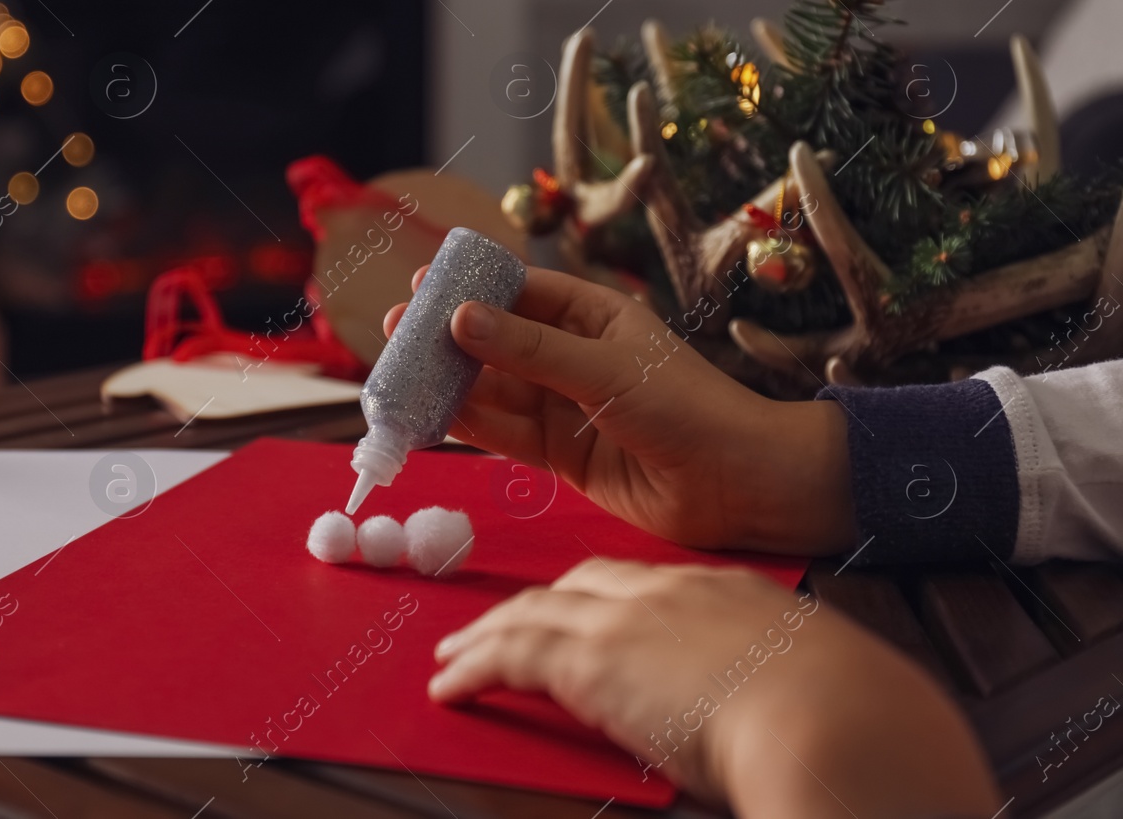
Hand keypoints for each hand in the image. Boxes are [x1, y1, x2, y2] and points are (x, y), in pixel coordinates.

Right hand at [385, 266, 856, 554]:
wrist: (739, 488)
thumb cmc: (688, 409)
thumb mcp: (604, 370)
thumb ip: (529, 349)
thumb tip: (460, 319)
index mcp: (595, 316)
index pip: (520, 292)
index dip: (470, 288)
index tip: (421, 282)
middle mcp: (574, 357)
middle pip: (496, 342)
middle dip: (446, 338)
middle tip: (394, 330)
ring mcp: (565, 407)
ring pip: (492, 390)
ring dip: (447, 384)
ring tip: (397, 375)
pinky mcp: (561, 455)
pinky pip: (503, 433)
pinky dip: (466, 425)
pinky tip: (428, 416)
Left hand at [430, 559, 999, 818]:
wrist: (836, 721)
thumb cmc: (851, 720)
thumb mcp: (816, 685)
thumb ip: (774, 685)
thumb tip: (775, 713)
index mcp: (728, 590)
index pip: (645, 583)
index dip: (602, 597)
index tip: (582, 613)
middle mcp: (671, 591)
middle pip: (580, 585)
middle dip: (536, 604)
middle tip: (503, 623)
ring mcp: (627, 621)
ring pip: (534, 614)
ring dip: (489, 632)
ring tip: (457, 654)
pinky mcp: (590, 661)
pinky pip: (510, 655)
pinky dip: (475, 666)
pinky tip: (452, 684)